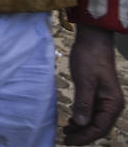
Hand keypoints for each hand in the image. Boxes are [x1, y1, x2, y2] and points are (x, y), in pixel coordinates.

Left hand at [64, 24, 124, 143]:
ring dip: (82, 129)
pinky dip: (82, 119)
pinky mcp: (98, 95)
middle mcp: (112, 104)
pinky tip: (73, 122)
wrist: (93, 41)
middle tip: (65, 140)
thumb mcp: (84, 81)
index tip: (69, 142)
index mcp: (112, 103)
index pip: (100, 128)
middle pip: (98, 127)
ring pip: (95, 121)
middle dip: (83, 135)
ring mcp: (105, 100)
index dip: (85, 137)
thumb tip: (81, 124)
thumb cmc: (89, 59)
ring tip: (66, 132)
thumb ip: (84, 103)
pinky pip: (92, 112)